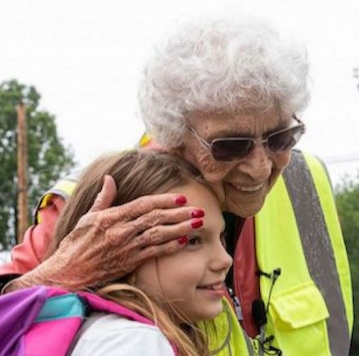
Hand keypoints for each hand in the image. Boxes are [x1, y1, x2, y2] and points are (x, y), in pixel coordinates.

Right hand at [10, 175, 200, 290]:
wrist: (67, 273)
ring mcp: (126, 247)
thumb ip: (103, 199)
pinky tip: (184, 241)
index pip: (143, 204)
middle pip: (155, 218)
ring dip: (180, 228)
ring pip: (158, 234)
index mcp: (110, 217)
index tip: (181, 197)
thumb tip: (109, 179)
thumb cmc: (75, 245)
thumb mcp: (86, 218)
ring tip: (198, 223)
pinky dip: (170, 246)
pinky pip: (153, 253)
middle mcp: (120, 231)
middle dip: (179, 213)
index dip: (164, 200)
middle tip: (198, 209)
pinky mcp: (129, 263)